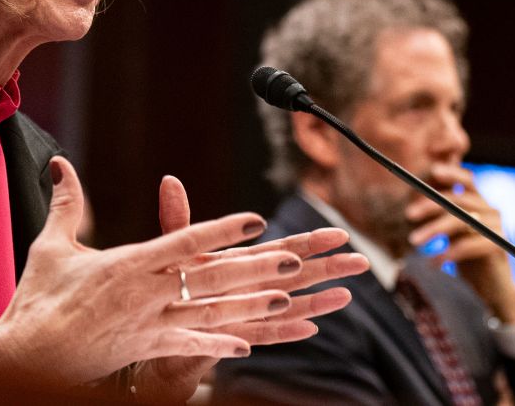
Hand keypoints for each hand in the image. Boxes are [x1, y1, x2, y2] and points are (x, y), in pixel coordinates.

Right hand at [0, 157, 311, 387]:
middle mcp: (145, 292)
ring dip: (250, 306)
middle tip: (294, 258)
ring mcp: (149, 324)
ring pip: (210, 313)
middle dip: (254, 267)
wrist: (29, 355)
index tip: (254, 219)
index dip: (222, 229)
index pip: (184, 240)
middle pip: (209, 277)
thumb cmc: (39, 299)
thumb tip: (59, 164)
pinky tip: (247, 346)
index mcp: (127, 263)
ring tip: (285, 298)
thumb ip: (66, 204)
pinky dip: (219, 346)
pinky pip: (190, 346)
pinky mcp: (145, 349)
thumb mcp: (51, 245)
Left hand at [131, 175, 368, 402]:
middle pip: (295, 275)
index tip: (339, 233)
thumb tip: (170, 179)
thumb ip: (179, 218)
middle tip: (361, 260)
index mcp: (242, 263)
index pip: (282, 250)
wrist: (153, 324)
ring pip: (288, 305)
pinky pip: (264, 333)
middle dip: (327, 268)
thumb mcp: (176, 248)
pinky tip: (310, 327)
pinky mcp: (234, 334)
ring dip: (316, 300)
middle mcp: (251, 285)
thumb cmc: (170, 284)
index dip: (310, 242)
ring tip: (346, 294)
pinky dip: (285, 330)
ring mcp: (246, 310)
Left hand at [406, 163, 514, 322]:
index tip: (433, 170)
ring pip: (460, 221)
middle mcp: (491, 211)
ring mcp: (497, 228)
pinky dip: (447, 253)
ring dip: (433, 230)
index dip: (452, 174)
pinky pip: (469, 245)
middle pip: (457, 199)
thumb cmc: (465, 255)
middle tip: (408, 215)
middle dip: (429, 206)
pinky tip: (433, 263)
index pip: (468, 180)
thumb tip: (411, 195)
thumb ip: (440, 212)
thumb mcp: (450, 230)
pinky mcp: (498, 246)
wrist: (491, 286)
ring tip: (414, 241)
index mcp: (479, 202)